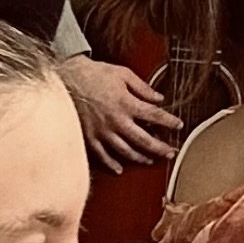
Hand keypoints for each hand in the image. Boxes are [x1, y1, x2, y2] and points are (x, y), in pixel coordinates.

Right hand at [61, 51, 180, 169]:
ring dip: (140, 158)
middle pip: (144, 140)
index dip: (169, 121)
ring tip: (150, 161)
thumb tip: (158, 97)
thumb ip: (142, 87)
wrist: (66, 77)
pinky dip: (111, 164)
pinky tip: (120, 169)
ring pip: (125, 151)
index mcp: (126, 103)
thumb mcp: (122, 74)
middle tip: (170, 152)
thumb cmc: (92, 73)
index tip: (178, 125)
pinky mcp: (89, 136)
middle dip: (160, 147)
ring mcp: (102, 131)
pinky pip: (102, 155)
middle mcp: (116, 121)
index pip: (155, 116)